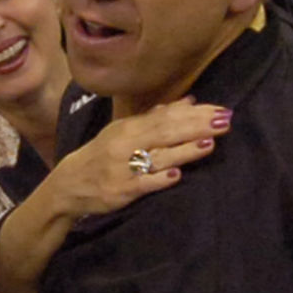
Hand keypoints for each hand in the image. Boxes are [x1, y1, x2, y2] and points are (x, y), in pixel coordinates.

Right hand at [53, 98, 227, 216]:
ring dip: (183, 150)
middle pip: (164, 133)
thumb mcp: (124, 132)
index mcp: (128, 127)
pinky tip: (176, 175)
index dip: (194, 113)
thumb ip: (156, 118)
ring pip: (157, 157)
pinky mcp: (120, 190)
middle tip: (224, 121)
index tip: (220, 109)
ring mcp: (122, 168)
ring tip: (209, 143)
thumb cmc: (102, 156)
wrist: (68, 185)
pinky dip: (158, 179)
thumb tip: (190, 101)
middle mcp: (125, 144)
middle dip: (196, 126)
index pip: (166, 116)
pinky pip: (141, 184)